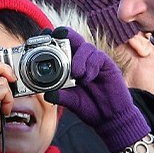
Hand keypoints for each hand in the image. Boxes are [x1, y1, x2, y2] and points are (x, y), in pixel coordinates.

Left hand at [45, 27, 149, 151]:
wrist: (110, 118)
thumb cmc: (91, 108)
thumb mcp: (72, 102)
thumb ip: (61, 96)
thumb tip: (47, 94)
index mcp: (71, 65)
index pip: (61, 46)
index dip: (52, 39)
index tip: (43, 36)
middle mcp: (83, 60)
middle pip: (73, 38)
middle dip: (63, 34)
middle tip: (56, 35)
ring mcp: (95, 61)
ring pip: (86, 47)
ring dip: (78, 59)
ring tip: (76, 74)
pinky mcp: (107, 65)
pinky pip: (98, 57)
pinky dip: (90, 66)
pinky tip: (87, 79)